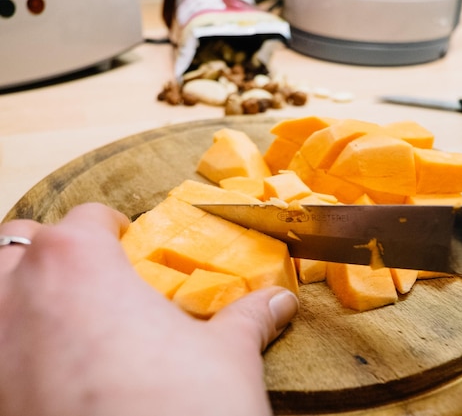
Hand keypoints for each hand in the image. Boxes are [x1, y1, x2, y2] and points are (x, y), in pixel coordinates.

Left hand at [0, 203, 297, 415]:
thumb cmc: (181, 408)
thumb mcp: (227, 356)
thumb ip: (247, 317)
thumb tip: (279, 301)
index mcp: (80, 264)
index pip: (89, 219)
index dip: (113, 229)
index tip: (130, 247)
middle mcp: (19, 295)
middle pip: (19, 243)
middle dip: (54, 254)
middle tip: (94, 281)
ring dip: (21, 296)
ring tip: (65, 322)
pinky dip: (14, 349)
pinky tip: (52, 375)